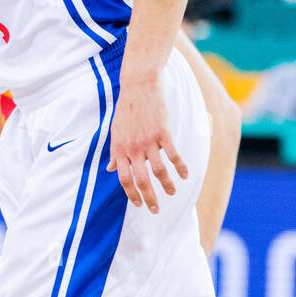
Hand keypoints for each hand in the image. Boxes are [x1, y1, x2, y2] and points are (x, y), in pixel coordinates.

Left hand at [107, 75, 187, 213]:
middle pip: (142, 180)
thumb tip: (109, 169)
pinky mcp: (162, 133)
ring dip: (166, 185)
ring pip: (159, 170)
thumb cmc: (126, 110)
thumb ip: (114, 152)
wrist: (138, 86)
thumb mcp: (115, 132)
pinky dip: (180, 167)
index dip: (132, 194)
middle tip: (156, 210)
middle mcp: (133, 148)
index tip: (139, 204)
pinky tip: (186, 174)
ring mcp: (148, 141)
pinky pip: (173, 155)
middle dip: (149, 198)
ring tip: (172, 192)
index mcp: (120, 149)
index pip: (124, 179)